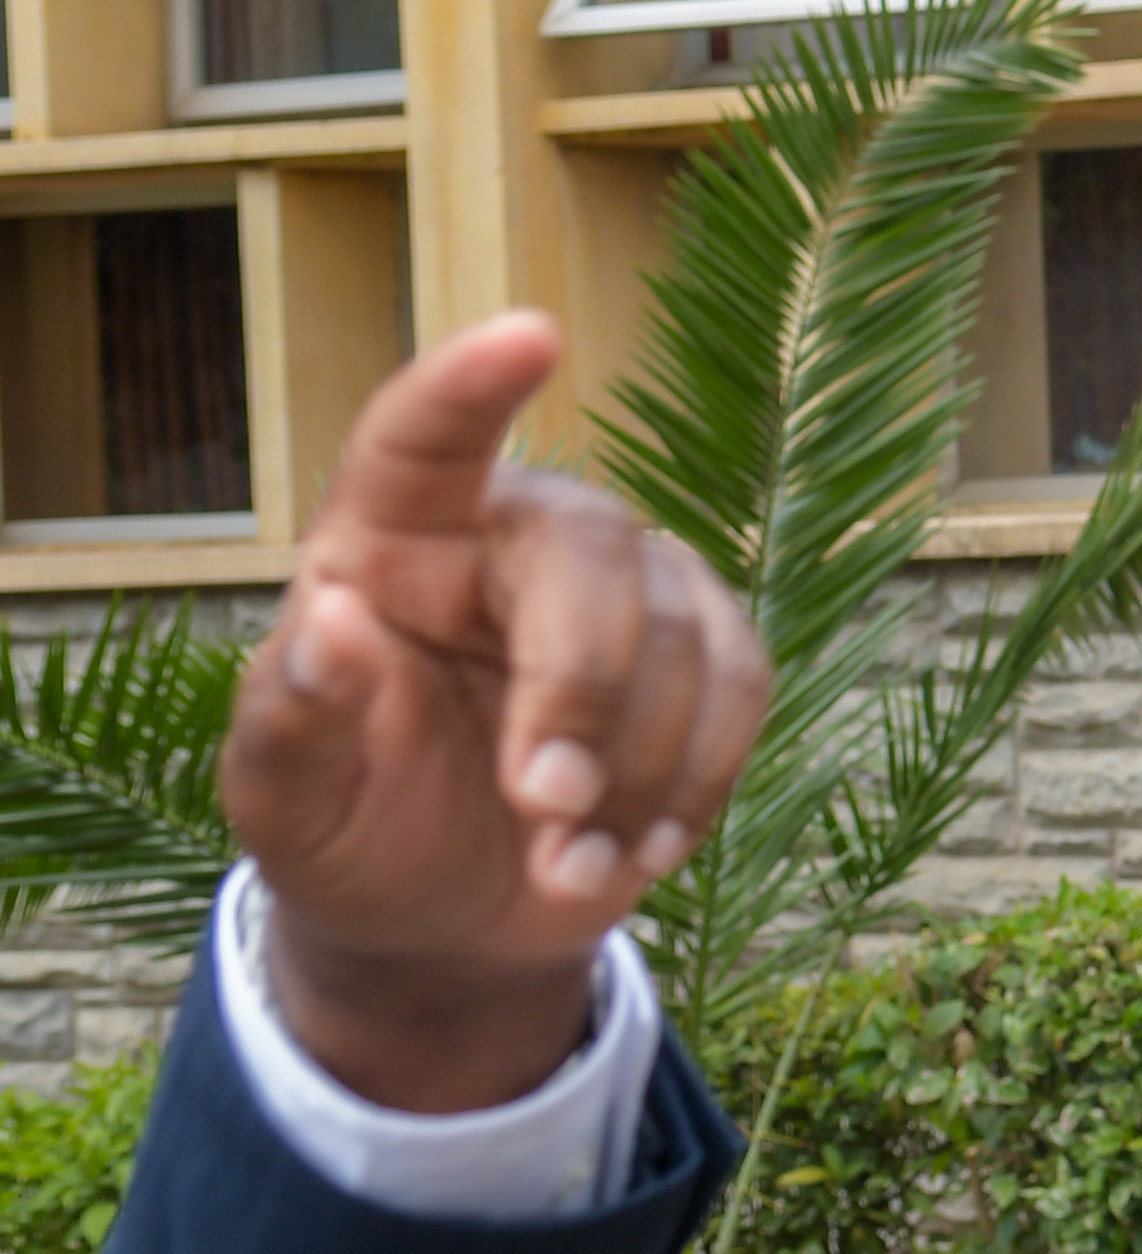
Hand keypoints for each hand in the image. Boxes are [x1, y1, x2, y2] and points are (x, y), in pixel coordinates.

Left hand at [225, 313, 769, 1115]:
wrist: (442, 917)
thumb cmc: (348, 828)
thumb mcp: (285, 796)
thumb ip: (294, 716)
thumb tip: (329, 622)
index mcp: (389, 542)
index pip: (423, 440)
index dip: (471, 387)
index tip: (530, 337)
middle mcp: (510, 540)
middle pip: (588, 552)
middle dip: (581, 688)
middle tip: (545, 809)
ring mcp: (621, 591)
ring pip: (683, 632)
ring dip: (638, 770)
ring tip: (567, 869)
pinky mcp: (702, 656)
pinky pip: (743, 685)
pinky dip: (697, 783)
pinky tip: (634, 851)